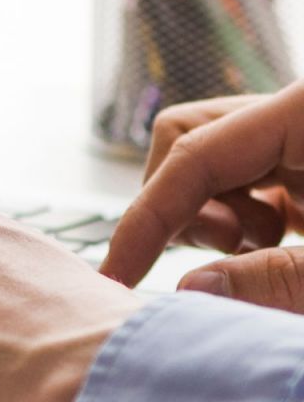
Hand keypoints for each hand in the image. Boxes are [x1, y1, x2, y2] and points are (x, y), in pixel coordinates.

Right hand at [101, 84, 303, 307]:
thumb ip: (280, 281)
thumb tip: (190, 287)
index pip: (195, 152)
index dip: (147, 216)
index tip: (116, 275)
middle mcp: (296, 114)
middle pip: (190, 141)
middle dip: (184, 206)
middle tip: (229, 251)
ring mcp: (299, 138)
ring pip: (211, 162)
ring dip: (218, 217)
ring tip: (270, 249)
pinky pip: (248, 179)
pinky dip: (243, 223)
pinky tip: (277, 247)